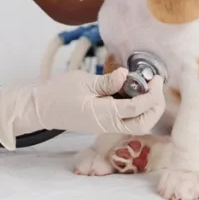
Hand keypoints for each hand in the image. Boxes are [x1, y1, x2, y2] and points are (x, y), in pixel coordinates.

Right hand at [0, 67, 164, 149]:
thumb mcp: (82, 82)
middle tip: (157, 85)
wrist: (41, 107)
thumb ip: (107, 82)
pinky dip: (137, 107)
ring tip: (149, 87)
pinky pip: (126, 119)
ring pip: (137, 124)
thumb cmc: (58, 93)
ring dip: (148, 108)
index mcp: (104, 115)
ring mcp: (106, 125)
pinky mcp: (103, 121)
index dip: (151, 94)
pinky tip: (134, 91)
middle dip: (156, 106)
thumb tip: (125, 75)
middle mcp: (108, 124)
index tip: (156, 79)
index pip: (137, 108)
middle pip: (143, 123)